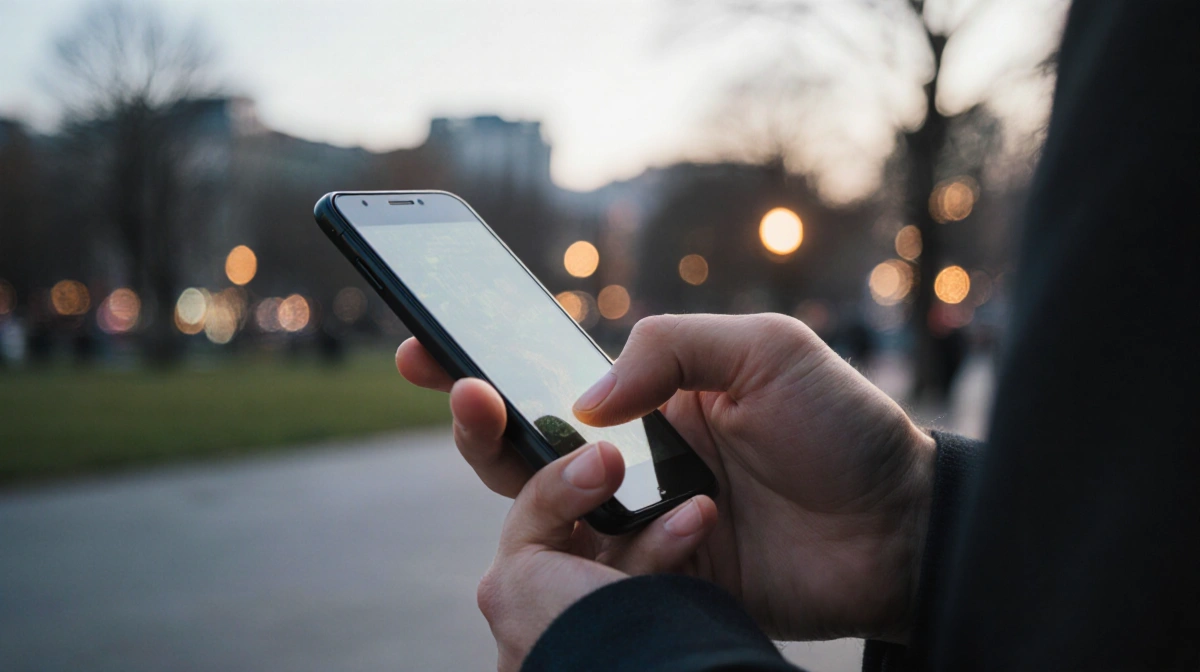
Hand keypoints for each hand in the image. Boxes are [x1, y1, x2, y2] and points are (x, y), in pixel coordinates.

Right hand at [398, 313, 934, 642]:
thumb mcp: (765, 350)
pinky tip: (701, 527)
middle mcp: (636, 465)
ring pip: (549, 523)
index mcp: (652, 401)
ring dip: (558, 495)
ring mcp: (645, 528)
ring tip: (614, 472)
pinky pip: (609, 579)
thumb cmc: (844, 427)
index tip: (426, 350)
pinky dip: (640, 556)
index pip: (547, 383)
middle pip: (523, 455)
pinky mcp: (664, 586)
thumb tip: (581, 403)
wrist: (902, 528)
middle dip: (479, 428)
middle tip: (471, 398)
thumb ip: (670, 348)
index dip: (481, 366)